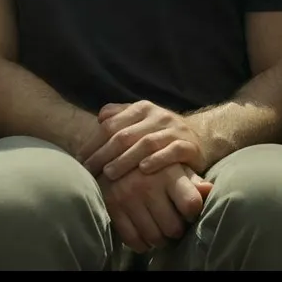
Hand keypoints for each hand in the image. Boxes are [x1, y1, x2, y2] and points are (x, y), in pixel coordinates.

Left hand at [80, 100, 210, 180]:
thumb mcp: (140, 121)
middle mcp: (158, 116)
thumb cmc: (160, 133)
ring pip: (146, 143)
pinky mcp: (189, 145)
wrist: (200, 137)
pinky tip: (143, 170)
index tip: (80, 160)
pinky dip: (157, 160)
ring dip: (126, 160)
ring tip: (110, 173)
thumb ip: (119, 116)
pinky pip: (172, 151)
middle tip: (89, 170)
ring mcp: (174, 130)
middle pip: (125, 135)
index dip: (93, 142)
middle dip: (104, 154)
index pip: (111, 124)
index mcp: (142, 108)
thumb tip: (100, 117)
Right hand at [101, 163, 213, 252]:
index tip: (189, 212)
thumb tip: (209, 190)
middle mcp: (148, 186)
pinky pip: (132, 239)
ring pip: (154, 237)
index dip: (194, 213)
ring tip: (161, 230)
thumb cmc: (153, 162)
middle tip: (174, 224)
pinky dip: (142, 244)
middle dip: (177, 230)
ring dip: (161, 239)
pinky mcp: (113, 207)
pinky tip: (146, 236)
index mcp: (168, 173)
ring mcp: (128, 198)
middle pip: (174, 227)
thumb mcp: (174, 164)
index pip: (191, 204)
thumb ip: (193, 179)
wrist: (114, 152)